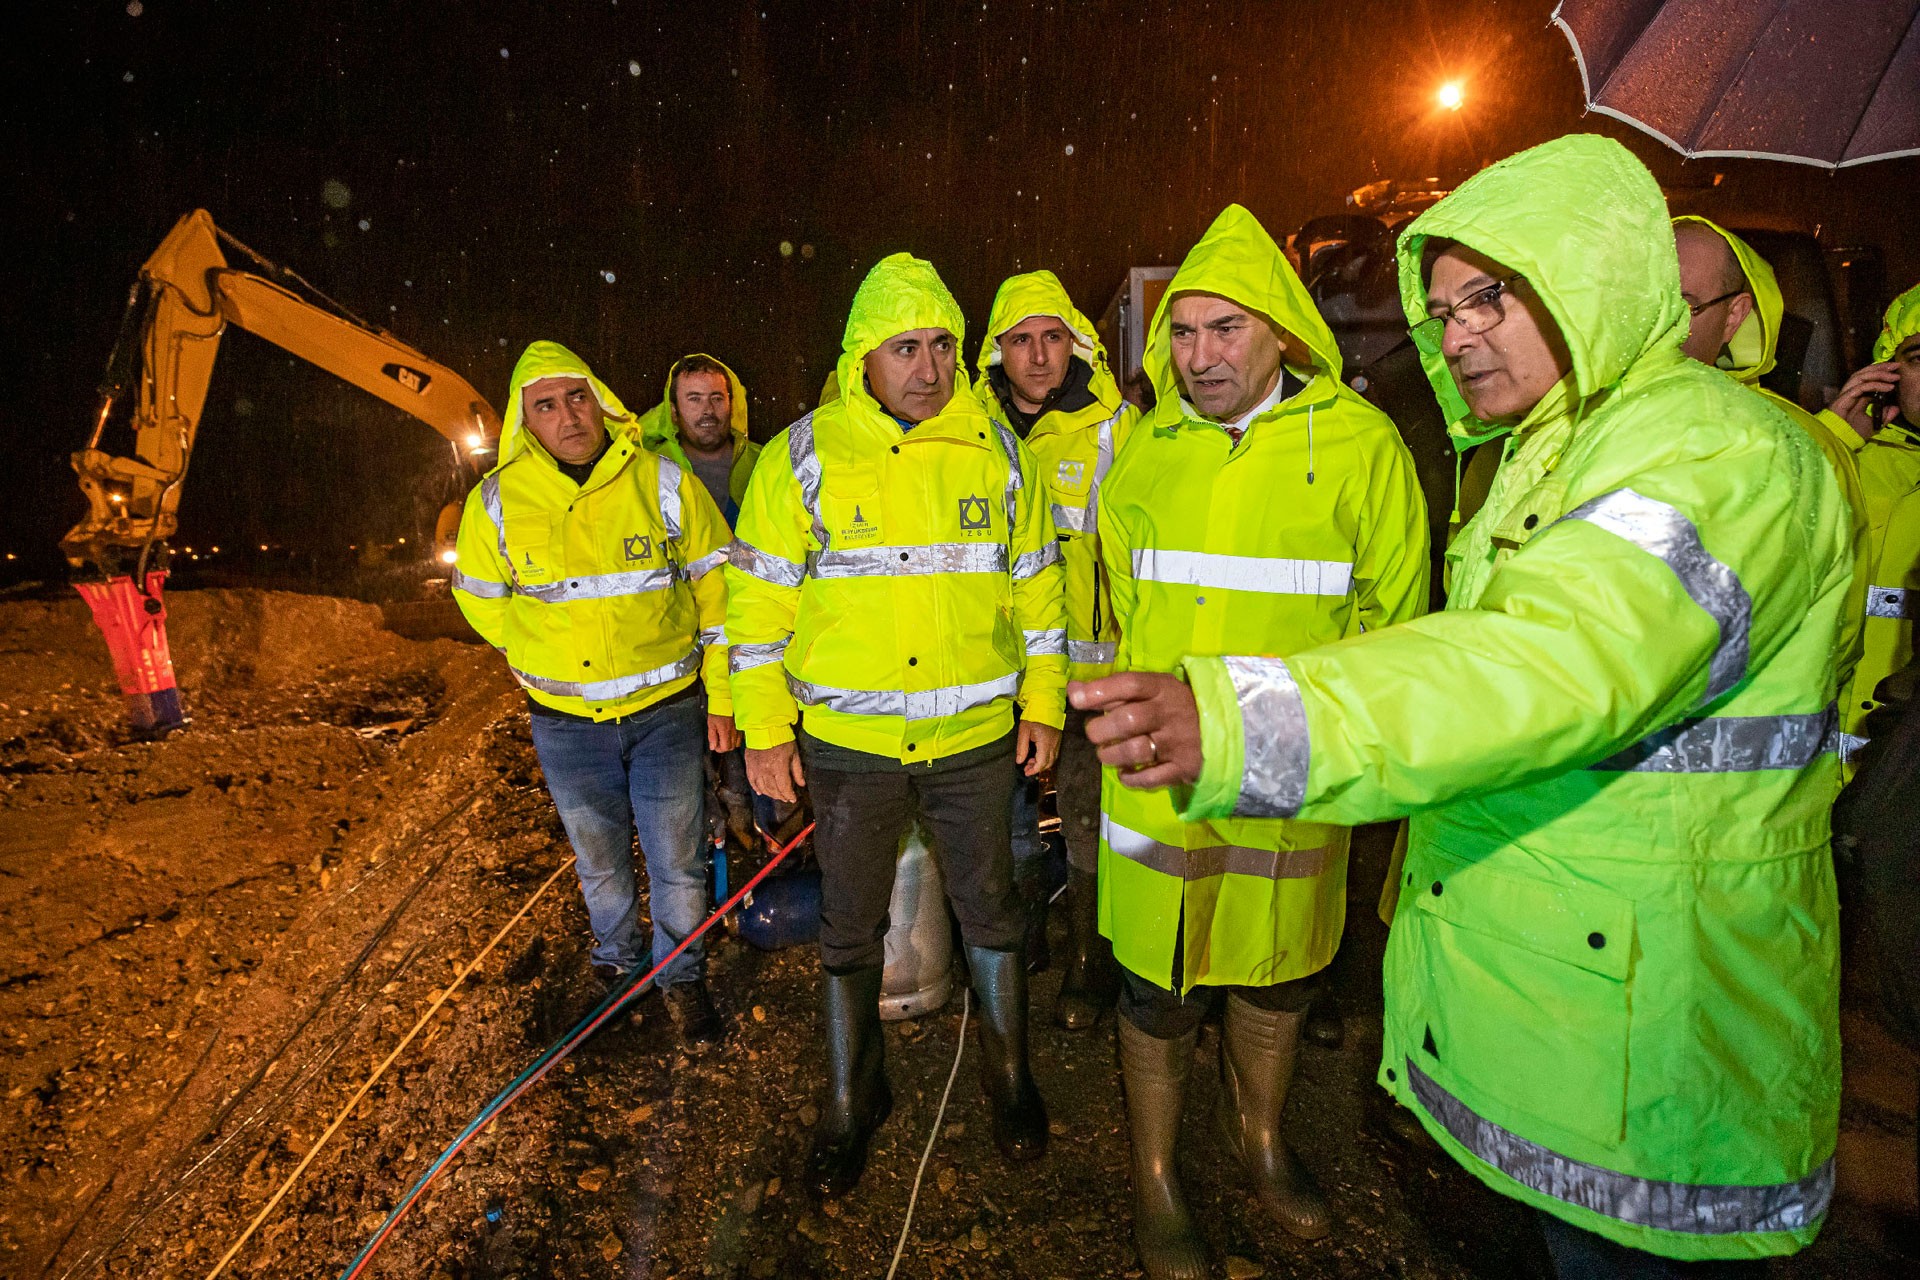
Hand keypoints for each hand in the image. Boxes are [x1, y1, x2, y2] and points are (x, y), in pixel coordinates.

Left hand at [707, 713, 741, 752]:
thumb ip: (712, 737)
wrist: (725, 702)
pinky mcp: (741, 727)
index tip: (715, 745)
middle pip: (732, 747)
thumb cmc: (717, 712)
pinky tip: (730, 735)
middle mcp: (734, 732)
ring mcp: (738, 730)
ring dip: (730, 744)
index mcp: (725, 732)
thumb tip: (713, 747)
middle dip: (724, 747)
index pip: (725, 748)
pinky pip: (740, 738)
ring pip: (737, 744)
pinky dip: (735, 739)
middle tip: (718, 742)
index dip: (719, 749)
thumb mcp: (711, 724)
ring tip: (724, 738)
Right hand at [746, 740, 805, 802]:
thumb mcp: (794, 753)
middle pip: (773, 790)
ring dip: (770, 794)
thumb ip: (797, 771)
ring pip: (763, 788)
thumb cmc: (782, 739)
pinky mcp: (749, 766)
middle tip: (786, 798)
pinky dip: (756, 788)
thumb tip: (802, 784)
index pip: (784, 787)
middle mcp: (766, 771)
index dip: (789, 795)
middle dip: (781, 796)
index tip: (793, 798)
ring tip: (776, 795)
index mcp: (779, 767)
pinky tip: (761, 792)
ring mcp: (756, 769)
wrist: (765, 728)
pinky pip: (752, 781)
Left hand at [1015, 719, 1061, 775]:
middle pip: (1048, 764)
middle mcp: (1054, 745)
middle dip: (1037, 768)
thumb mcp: (1024, 731)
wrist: (1046, 704)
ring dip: (1042, 763)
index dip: (1034, 770)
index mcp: (1045, 744)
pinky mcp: (1058, 739)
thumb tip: (1020, 761)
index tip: (1026, 772)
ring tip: (1031, 760)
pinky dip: (1046, 757)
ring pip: (1052, 759)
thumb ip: (1021, 748)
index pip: (1041, 763)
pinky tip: (1038, 754)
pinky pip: (1054, 753)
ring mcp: (1057, 742)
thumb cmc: (1034, 715)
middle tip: (1027, 767)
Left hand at [1069, 673, 1202, 789]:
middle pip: (1128, 719)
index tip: (1077, 700)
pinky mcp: (1183, 768)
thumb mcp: (1152, 690)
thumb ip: (1112, 691)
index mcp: (1162, 688)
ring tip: (1106, 754)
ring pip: (1135, 750)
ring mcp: (1177, 742)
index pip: (1129, 684)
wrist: (1225, 727)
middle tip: (1095, 733)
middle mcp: (1169, 713)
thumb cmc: (1176, 706)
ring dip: (1110, 755)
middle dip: (1100, 730)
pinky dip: (1130, 778)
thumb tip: (1073, 691)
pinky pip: (1150, 778)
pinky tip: (1125, 772)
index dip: (1100, 691)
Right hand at [1829, 361, 1899, 439]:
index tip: (1896, 372)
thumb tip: (1896, 408)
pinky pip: (1861, 387)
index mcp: (1857, 397)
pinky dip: (1876, 385)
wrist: (1840, 441)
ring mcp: (1846, 394)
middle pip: (1864, 373)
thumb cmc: (1852, 433)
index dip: (1881, 372)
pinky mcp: (1844, 398)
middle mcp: (1851, 392)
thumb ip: (1885, 416)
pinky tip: (1888, 387)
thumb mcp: (1875, 424)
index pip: (1868, 378)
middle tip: (1896, 365)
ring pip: (1861, 376)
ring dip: (1879, 373)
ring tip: (1894, 375)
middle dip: (1881, 367)